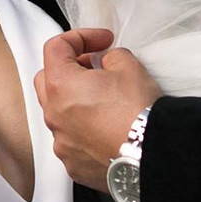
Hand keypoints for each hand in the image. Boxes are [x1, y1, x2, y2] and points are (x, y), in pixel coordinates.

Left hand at [34, 30, 160, 188]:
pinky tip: (106, 129)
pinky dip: (84, 131)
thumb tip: (107, 62)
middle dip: (70, 68)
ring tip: (104, 100)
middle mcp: (54, 115)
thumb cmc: (138, 113)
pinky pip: (71, 141)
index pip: (56, 48)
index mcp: (60, 85)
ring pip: (58, 114)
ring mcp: (61, 143)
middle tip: (95, 67)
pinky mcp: (73, 164)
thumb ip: (111, 57)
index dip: (81, 38)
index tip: (102, 41)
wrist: (152, 155)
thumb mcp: (130, 67)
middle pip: (48, 80)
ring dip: (75, 102)